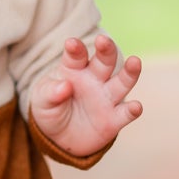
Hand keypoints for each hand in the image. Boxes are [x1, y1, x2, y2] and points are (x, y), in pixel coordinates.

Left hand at [30, 32, 141, 158]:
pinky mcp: (114, 119)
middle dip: (106, 50)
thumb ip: (51, 92)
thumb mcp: (42, 101)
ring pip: (122, 82)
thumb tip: (65, 86)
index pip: (76, 56)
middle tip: (103, 40)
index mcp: (74, 68)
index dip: (75, 49)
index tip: (71, 44)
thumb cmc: (50, 109)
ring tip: (135, 62)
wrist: (59, 137)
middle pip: (104, 61)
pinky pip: (125, 113)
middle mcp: (95, 79)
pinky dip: (132, 110)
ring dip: (129, 72)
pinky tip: (136, 107)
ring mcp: (107, 98)